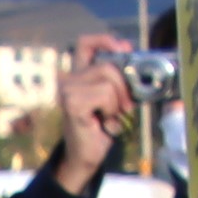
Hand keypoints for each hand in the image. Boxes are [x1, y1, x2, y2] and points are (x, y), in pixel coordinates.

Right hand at [50, 34, 130, 195]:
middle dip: (124, 87)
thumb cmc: (100, 128)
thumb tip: (130, 53)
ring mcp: (67, 90)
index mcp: (78, 75)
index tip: (123, 49)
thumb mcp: (114, 98)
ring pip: (109, 82)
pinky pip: (105, 95)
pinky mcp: (72, 103)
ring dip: (117, 103)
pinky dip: (111, 110)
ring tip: (110, 117)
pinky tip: (103, 122)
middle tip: (123, 107)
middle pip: (108, 66)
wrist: (86, 157)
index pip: (86, 43)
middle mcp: (68, 79)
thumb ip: (119, 78)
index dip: (105, 40)